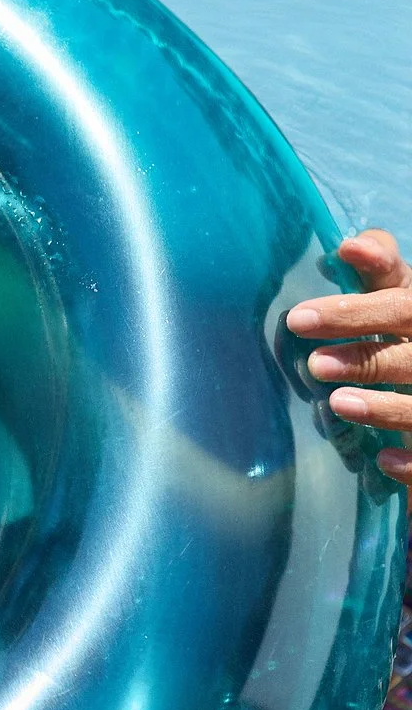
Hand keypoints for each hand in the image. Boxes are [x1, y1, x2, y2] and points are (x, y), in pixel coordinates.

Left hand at [286, 228, 411, 486]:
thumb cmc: (408, 338)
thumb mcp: (399, 299)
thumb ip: (379, 271)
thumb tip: (349, 248)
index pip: (401, 294)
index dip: (374, 275)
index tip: (341, 255)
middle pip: (408, 344)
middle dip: (363, 343)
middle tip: (308, 347)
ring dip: (383, 405)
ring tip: (336, 403)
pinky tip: (384, 461)